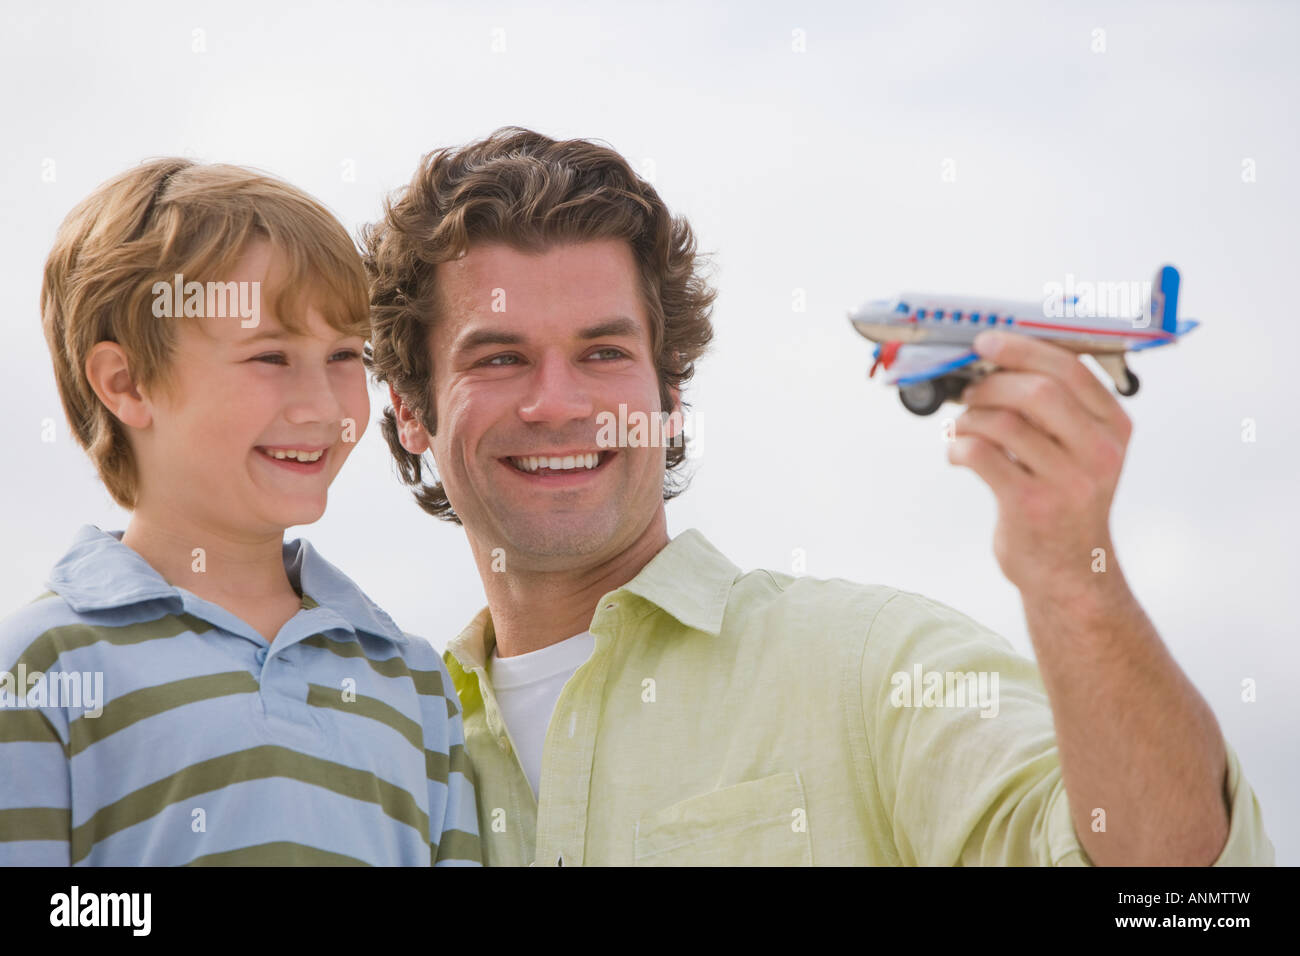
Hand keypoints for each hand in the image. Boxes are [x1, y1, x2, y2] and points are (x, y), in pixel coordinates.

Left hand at [948, 331, 1133, 603]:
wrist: (1069, 574)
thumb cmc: (1064, 502)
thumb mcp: (1080, 452)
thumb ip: (1055, 410)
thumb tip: (996, 362)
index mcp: (1114, 428)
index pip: (1070, 369)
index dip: (1023, 348)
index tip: (987, 341)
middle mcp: (1099, 451)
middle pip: (1038, 391)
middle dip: (992, 382)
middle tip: (967, 391)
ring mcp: (1068, 480)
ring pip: (1005, 422)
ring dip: (970, 418)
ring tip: (960, 428)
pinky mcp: (1032, 505)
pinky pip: (982, 455)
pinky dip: (959, 446)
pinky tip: (957, 454)